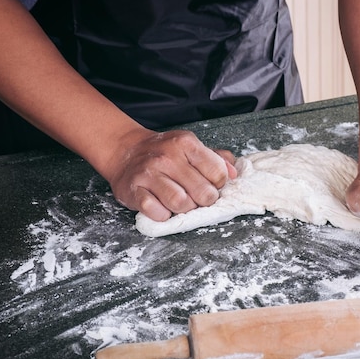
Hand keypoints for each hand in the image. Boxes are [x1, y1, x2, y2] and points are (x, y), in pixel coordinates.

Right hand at [105, 128, 236, 221]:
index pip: (218, 173)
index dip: (218, 184)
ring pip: (181, 204)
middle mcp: (167, 157)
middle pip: (203, 192)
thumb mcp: (192, 147)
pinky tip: (161, 206)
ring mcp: (149, 174)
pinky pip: (156, 212)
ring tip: (180, 203)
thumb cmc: (165, 153)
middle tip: (197, 198)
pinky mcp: (133, 191)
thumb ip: (216, 159)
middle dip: (204, 200)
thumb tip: (234, 174)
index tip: (210, 184)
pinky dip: (162, 215)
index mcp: (186, 143)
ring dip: (185, 209)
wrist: (125, 151)